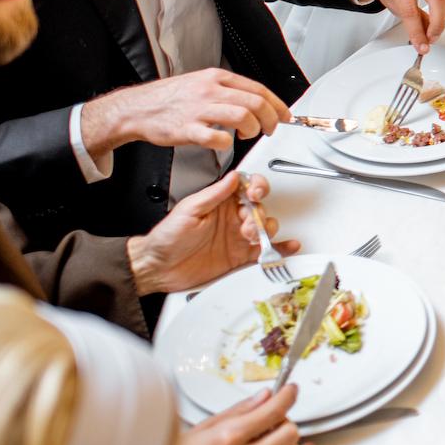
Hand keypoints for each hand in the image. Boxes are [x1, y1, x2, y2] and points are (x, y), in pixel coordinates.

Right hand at [83, 68, 290, 155]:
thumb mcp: (201, 83)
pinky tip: (225, 143)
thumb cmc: (169, 99)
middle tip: (271, 129)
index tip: (284, 116)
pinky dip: (227, 143)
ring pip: (241, 116)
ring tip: (248, 135)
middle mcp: (210, 91)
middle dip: (270, 119)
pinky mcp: (187, 129)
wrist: (137, 108)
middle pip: (255, 103)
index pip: (258, 89)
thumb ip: (227, 90)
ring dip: (252, 129)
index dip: (277, 104)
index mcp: (216, 78)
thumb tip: (255, 101)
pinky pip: (216, 137)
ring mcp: (199, 109)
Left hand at [127, 171, 299, 294]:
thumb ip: (214, 194)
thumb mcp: (189, 210)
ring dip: (266, 230)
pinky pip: (265, 250)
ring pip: (266, 228)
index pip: (247, 187)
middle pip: (261, 208)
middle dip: (259, 215)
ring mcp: (237, 237)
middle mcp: (232, 218)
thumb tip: (234, 177)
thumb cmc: (166, 238)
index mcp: (220, 202)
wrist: (157, 268)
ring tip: (253, 237)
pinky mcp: (240, 256)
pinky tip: (288, 246)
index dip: (257, 187)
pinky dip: (280, 248)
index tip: (255, 193)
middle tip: (247, 225)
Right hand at [161, 386, 313, 444]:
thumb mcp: (203, 428)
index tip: (291, 391)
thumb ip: (239, 411)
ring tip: (279, 440)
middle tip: (277, 419)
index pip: (274, 410)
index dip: (288, 395)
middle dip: (287, 421)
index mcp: (228, 437)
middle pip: (290, 433)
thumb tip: (264, 397)